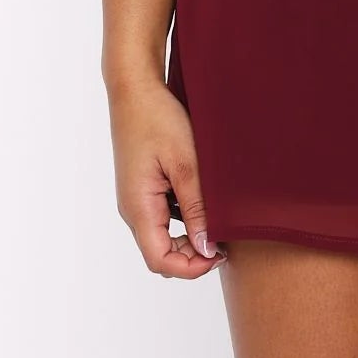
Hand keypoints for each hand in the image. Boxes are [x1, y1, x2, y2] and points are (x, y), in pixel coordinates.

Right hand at [106, 76, 226, 278]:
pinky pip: (161, 216)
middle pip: (160, 253)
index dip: (191, 267)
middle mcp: (133, 209)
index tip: (220, 253)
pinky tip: (203, 198)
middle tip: (225, 237)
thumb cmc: (157, 120)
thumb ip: (196, 208)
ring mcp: (136, 199)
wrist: (135, 89)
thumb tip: (207, 248)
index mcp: (138, 208)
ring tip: (217, 216)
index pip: (160, 261)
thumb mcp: (185, 163)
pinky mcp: (143, 187)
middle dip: (193, 254)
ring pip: (162, 235)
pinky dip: (183, 217)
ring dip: (189, 235)